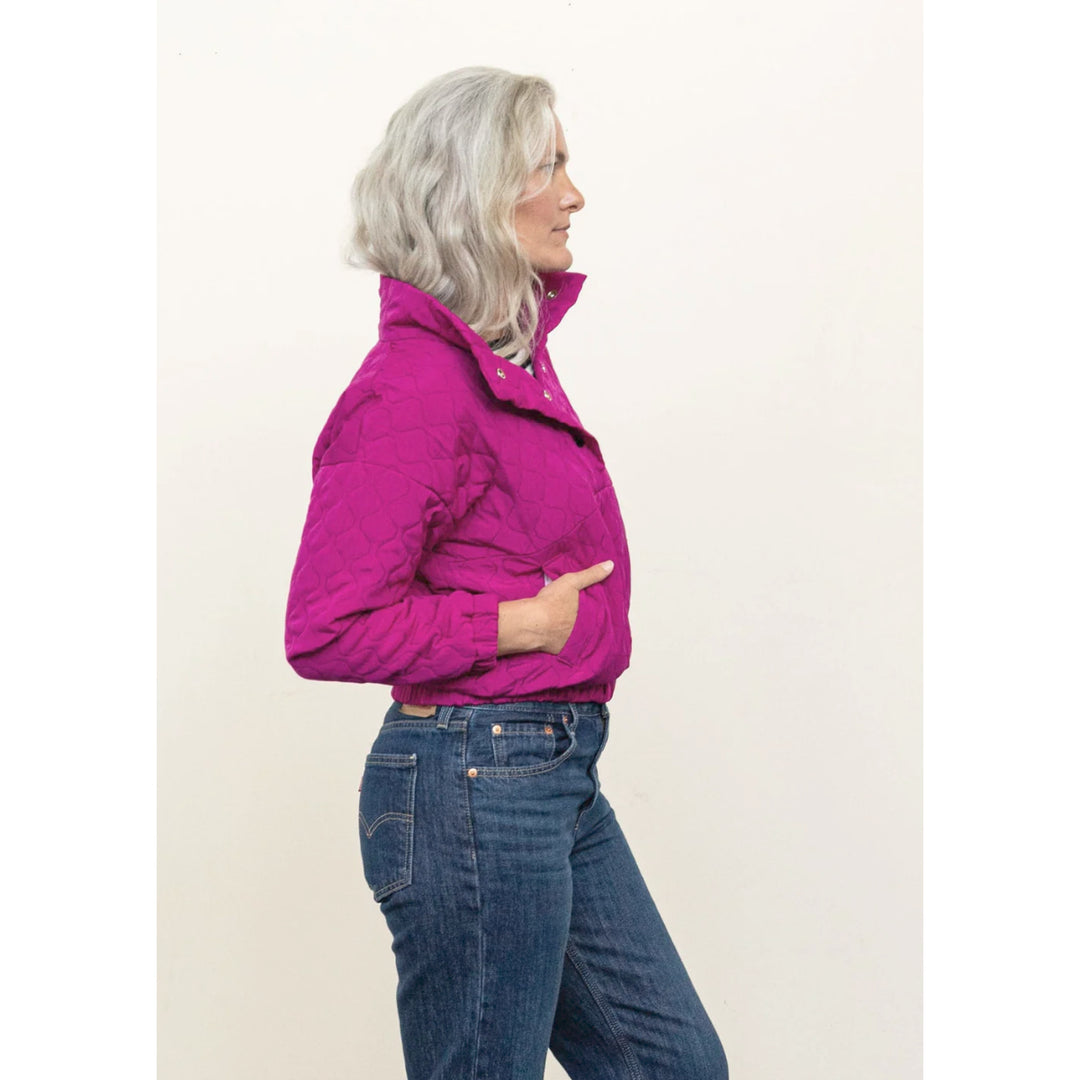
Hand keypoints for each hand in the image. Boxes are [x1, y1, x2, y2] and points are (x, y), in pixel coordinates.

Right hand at [496, 561, 613, 656]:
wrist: (532, 622)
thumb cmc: (552, 602)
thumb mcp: (572, 582)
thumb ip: (592, 574)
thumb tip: (610, 565)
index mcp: (590, 617)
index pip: (601, 616)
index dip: (600, 612)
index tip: (599, 609)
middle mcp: (584, 632)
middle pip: (591, 627)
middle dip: (591, 624)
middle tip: (588, 618)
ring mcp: (572, 643)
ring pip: (579, 637)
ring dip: (578, 634)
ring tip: (576, 627)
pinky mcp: (559, 650)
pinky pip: (566, 646)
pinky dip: (566, 642)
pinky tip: (564, 637)